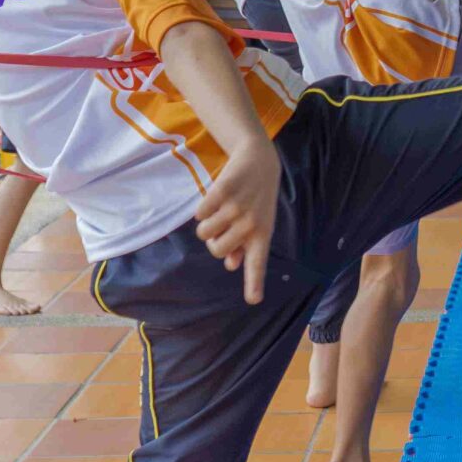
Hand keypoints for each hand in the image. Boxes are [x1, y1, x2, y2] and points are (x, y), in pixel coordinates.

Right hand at [194, 137, 278, 301]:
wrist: (260, 162)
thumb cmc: (257, 199)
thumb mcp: (258, 224)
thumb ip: (246, 247)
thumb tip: (231, 265)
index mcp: (262, 234)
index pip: (257, 263)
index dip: (254, 283)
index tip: (253, 300)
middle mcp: (251, 223)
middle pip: (217, 250)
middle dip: (214, 241)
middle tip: (223, 225)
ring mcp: (237, 207)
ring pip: (204, 232)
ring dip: (206, 224)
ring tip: (219, 211)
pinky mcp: (222, 191)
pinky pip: (199, 214)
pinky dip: (201, 209)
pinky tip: (215, 199)